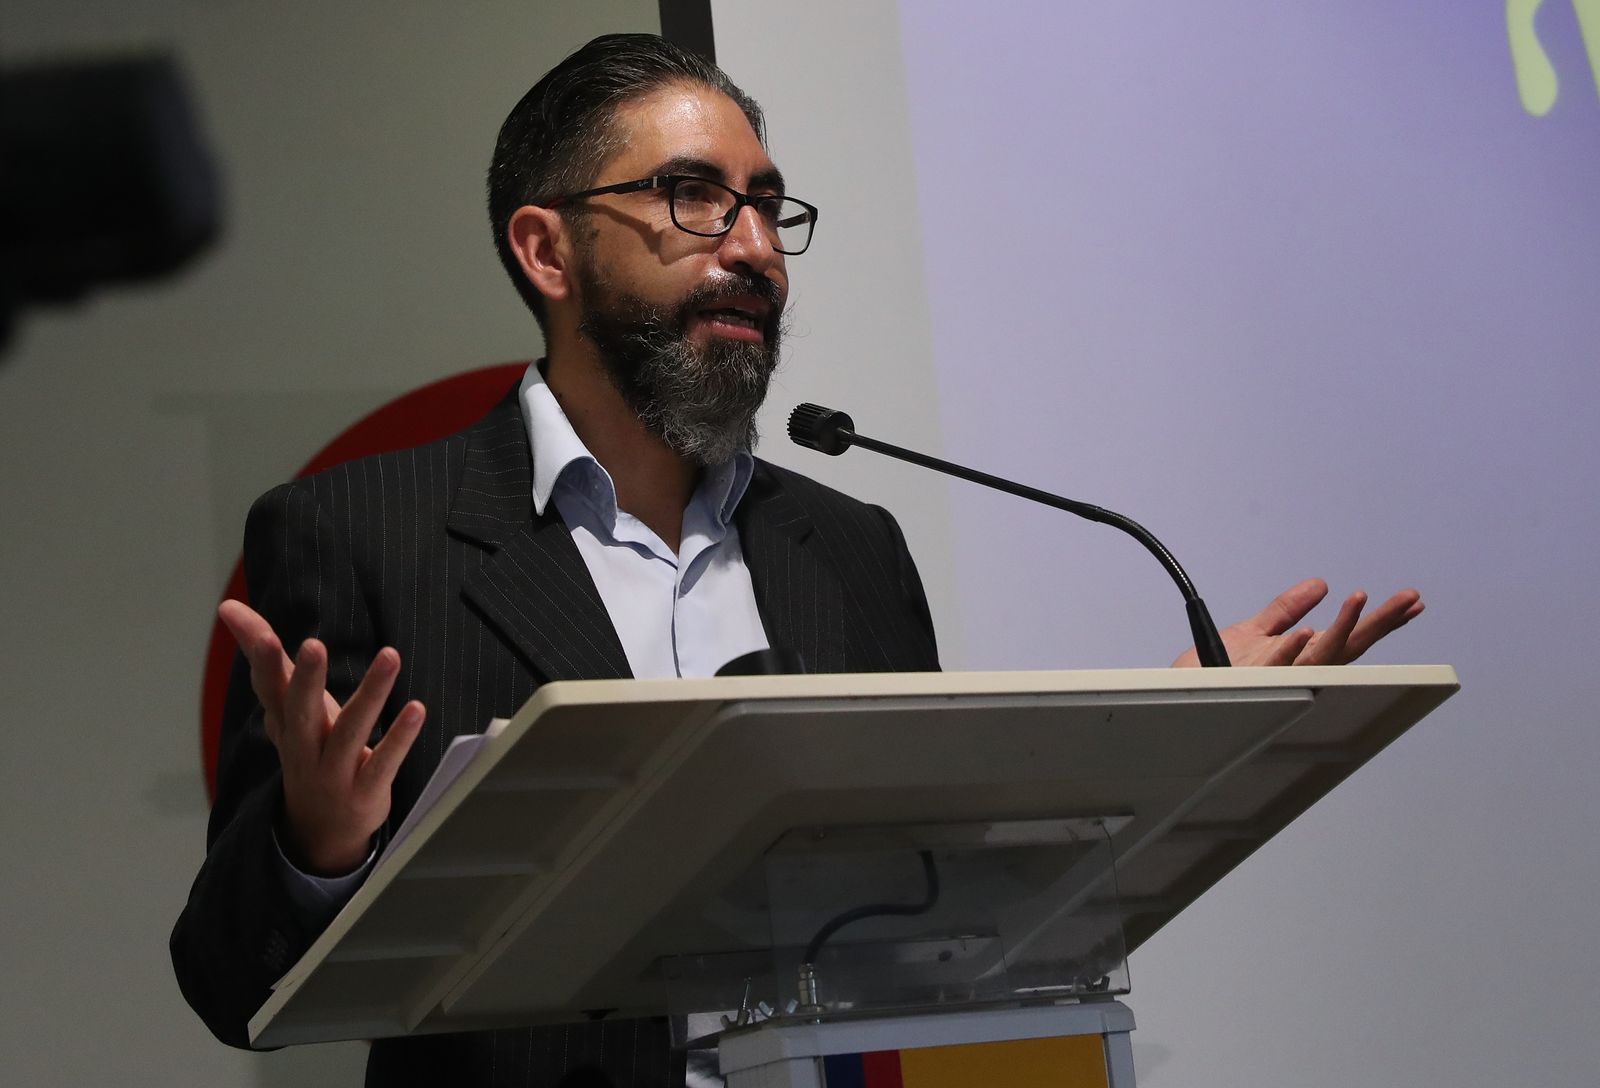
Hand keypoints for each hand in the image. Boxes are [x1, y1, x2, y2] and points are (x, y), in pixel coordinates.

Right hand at [217, 599, 424, 874]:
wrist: (317, 831)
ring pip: (350, 731)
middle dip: (306, 678)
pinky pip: (383, 763)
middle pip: (301, 710)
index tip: (237, 617)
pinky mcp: (364, 791)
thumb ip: (268, 659)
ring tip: (391, 655)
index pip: (269, 684)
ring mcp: (333, 771)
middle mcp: (304, 745)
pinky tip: (417, 710)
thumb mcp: (287, 707)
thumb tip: (228, 607)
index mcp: (286, 721)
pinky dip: (399, 738)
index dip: (260, 656)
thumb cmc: (307, 751)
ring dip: (371, 693)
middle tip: (312, 643)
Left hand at [1172, 578, 1423, 667]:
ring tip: (1359, 598)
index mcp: (1301, 655)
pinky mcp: (1252, 679)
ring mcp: (1278, 676)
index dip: (1378, 619)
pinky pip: (1277, 667)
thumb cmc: (1216, 667)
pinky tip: (1308, 633)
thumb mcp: (1256, 628)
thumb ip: (1287, 608)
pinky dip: (1293, 651)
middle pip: (1348, 645)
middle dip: (1380, 623)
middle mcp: (1297, 668)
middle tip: (1410, 600)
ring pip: (1320, 655)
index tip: (1409, 602)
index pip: (1349, 635)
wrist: (1184, 686)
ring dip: (1342, 627)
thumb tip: (1320, 584)